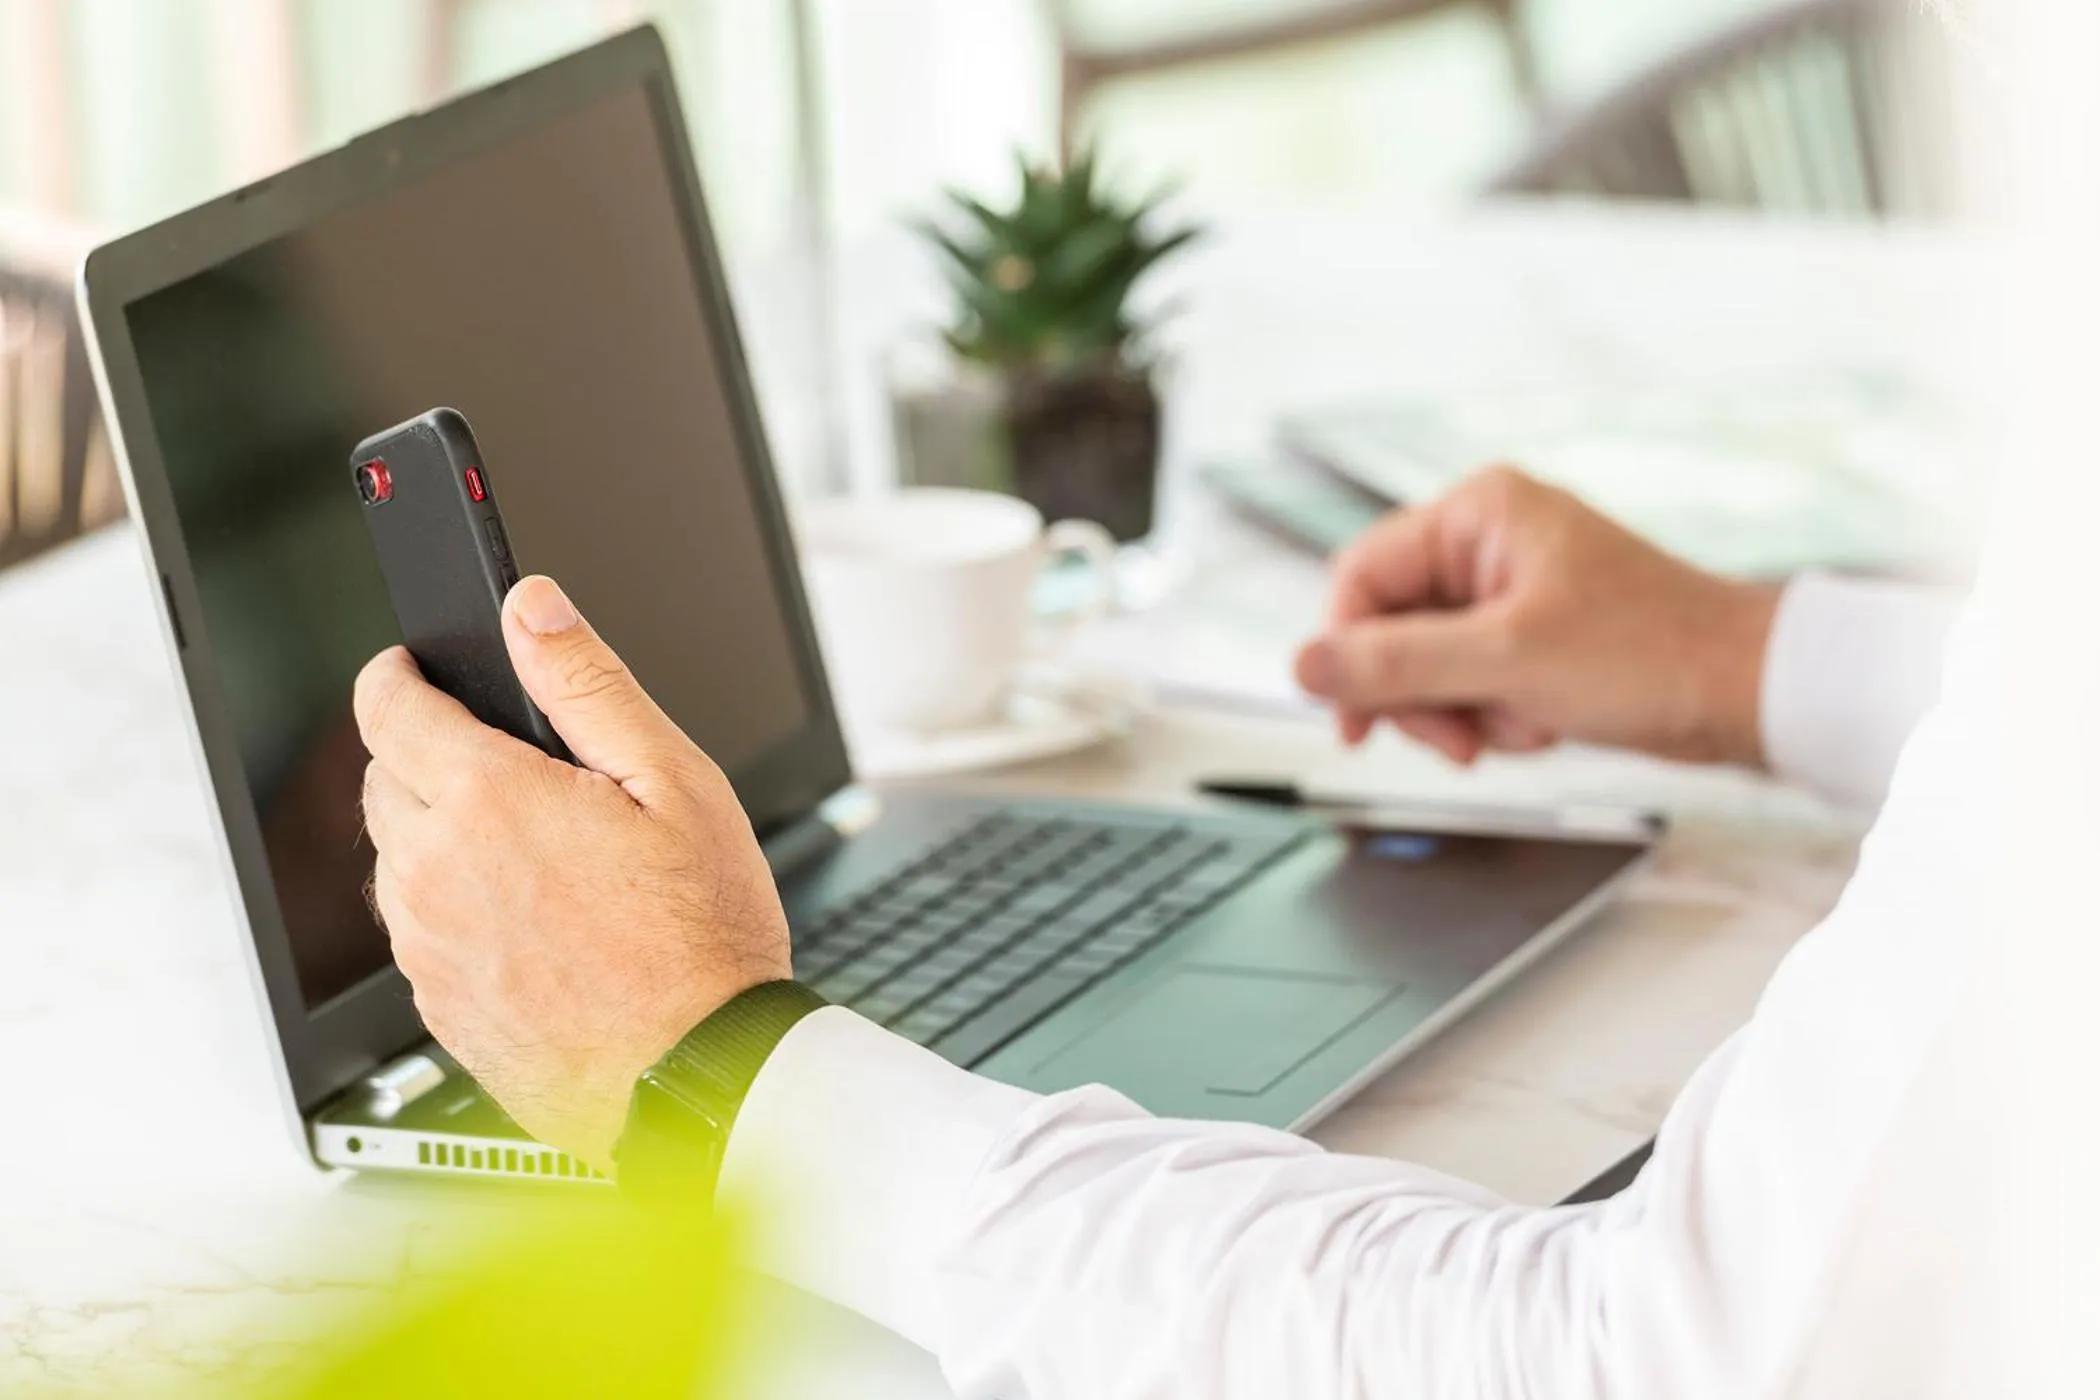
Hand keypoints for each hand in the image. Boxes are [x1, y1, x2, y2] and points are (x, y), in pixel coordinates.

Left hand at [355, 576, 790, 1169]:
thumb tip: (530, 605)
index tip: (413, 668)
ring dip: (438, 838)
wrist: (698, 1078)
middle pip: (382, 780)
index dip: (396, 673)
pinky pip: (419, 935)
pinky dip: (454, 911)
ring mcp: (427, 948)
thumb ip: (587, 684)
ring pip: (397, 862)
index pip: (385, 706)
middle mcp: (432, 871)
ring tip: (535, 855)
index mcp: (484, 799)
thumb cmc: (701, 937)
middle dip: (424, 754)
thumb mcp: (671, 781)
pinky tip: (533, 923)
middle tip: (506, 767)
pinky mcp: (437, 1009)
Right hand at [1293, 465, 1780, 766]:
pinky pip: (1469, 681)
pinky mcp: (1528, 634)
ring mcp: (1508, 588)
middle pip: (1389, 627)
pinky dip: (1495, 716)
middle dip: (1422, 695)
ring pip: (1427, 664)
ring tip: (1524, 726)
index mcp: (1477, 513)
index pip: (1360, 577)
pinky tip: (1543, 724)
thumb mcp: (1505, 661)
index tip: (1355, 723)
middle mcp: (1486, 539)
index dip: (1346, 652)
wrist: (1747, 692)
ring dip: (1463, 713)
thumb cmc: (1651, 655)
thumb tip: (1300, 666)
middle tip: (1459, 741)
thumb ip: (1393, 663)